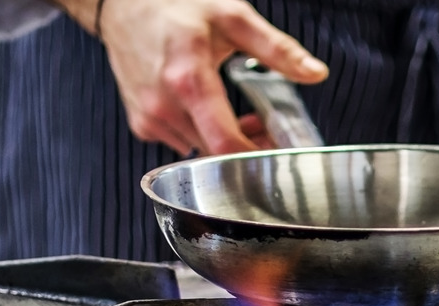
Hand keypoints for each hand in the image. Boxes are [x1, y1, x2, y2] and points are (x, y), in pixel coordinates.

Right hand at [53, 0, 327, 155]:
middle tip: (265, 127)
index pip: (225, 145)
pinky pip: (181, 144)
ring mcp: (150, 117)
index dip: (257, 157)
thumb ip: (277, 49)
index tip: (278, 152)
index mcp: (188, 80)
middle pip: (216, 153)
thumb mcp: (233, 17)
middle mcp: (164, 105)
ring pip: (200, 152)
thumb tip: (315, 73)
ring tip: (240, 117)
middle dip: (247, 147)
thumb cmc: (174, 5)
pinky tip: (210, 115)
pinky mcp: (142, 124)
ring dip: (224, 143)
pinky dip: (202, 137)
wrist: (122, 4)